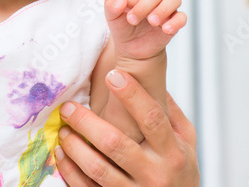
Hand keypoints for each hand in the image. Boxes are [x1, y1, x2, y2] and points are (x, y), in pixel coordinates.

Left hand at [56, 71, 198, 185]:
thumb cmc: (181, 173)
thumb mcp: (187, 142)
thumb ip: (171, 112)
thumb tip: (152, 78)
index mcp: (172, 152)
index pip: (152, 118)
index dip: (132, 95)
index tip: (113, 75)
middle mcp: (154, 173)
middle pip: (114, 143)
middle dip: (86, 122)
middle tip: (68, 107)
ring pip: (97, 168)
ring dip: (74, 146)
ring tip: (63, 130)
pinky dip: (70, 171)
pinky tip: (62, 154)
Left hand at [105, 0, 185, 63]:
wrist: (133, 49)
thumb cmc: (123, 28)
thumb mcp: (111, 18)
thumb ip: (111, 5)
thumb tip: (121, 1)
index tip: (126, 11)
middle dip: (144, 6)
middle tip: (133, 20)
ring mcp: (166, 9)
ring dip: (163, 9)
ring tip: (152, 22)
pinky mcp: (174, 22)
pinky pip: (182, 17)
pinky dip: (176, 22)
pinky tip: (165, 30)